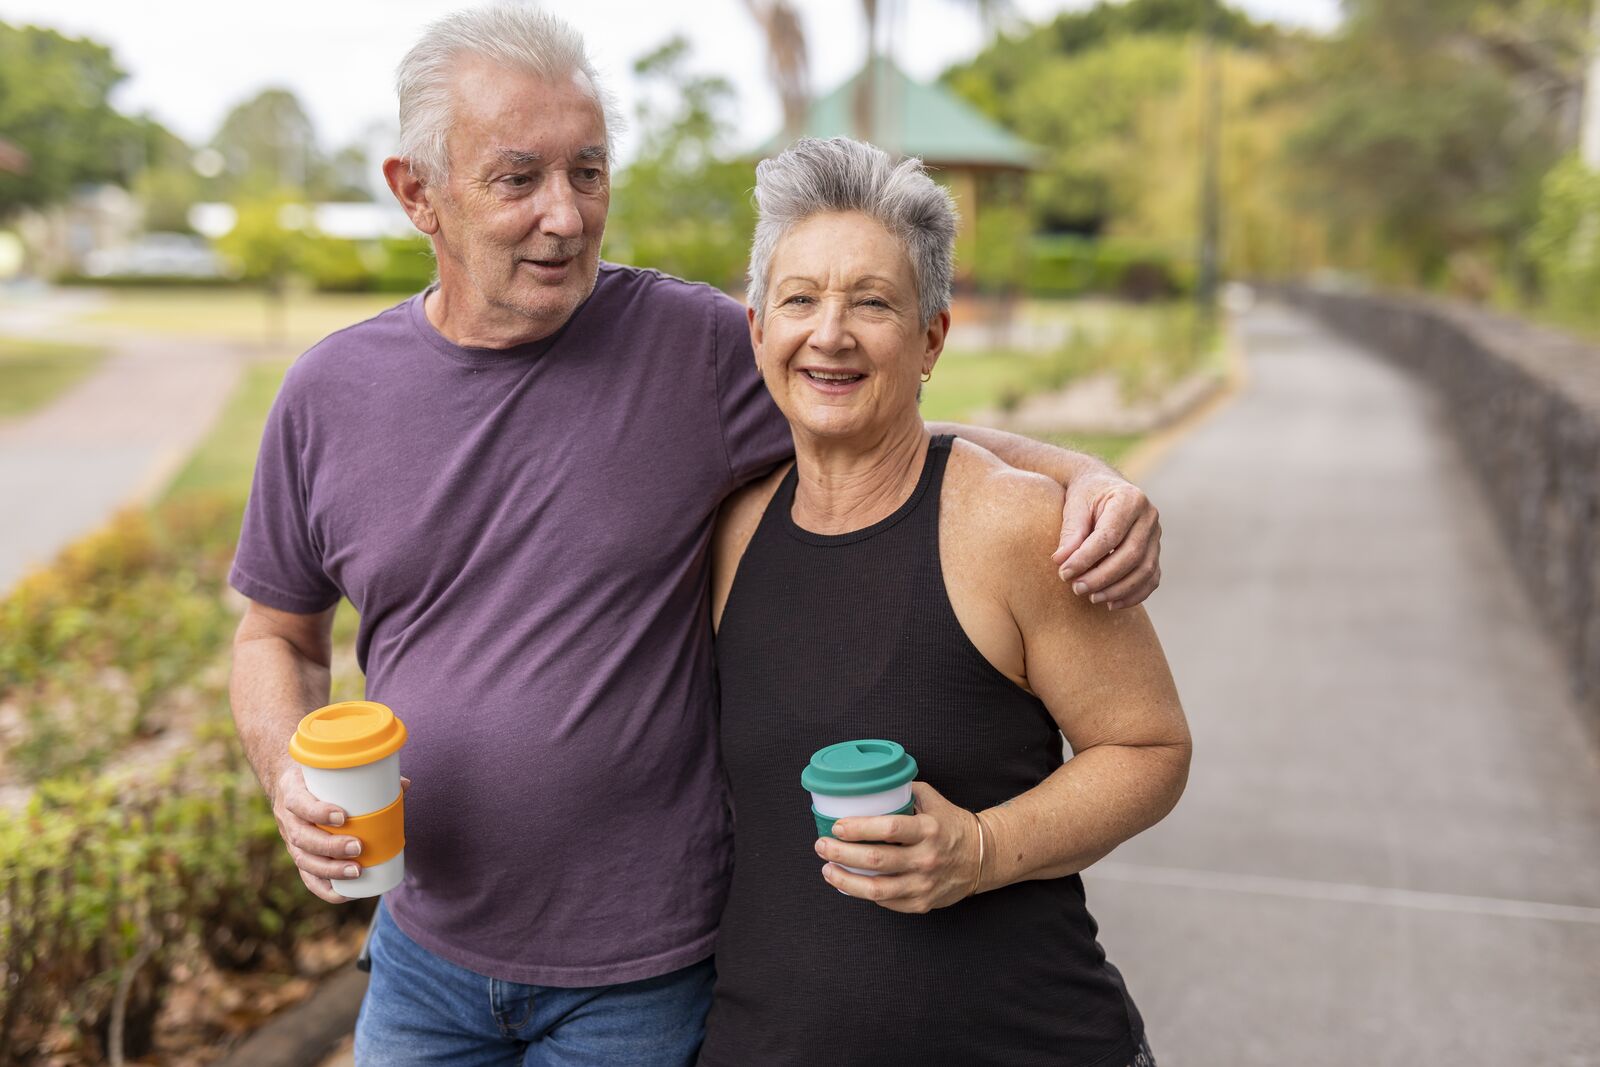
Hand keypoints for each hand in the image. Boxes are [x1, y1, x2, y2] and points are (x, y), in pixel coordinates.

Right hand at [269, 765, 411, 903]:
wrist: (290, 785)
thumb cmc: (318, 778)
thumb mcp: (331, 770)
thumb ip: (366, 776)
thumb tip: (405, 785)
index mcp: (292, 792)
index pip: (298, 803)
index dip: (318, 812)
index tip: (343, 817)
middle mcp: (288, 819)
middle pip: (302, 838)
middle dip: (331, 846)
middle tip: (358, 847)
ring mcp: (290, 840)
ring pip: (304, 860)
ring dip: (330, 870)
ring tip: (357, 871)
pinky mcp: (299, 856)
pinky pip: (307, 878)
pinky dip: (326, 889)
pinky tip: (346, 893)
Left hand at [815, 783, 981, 913]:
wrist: (981, 857)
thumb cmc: (951, 825)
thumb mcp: (932, 800)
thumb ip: (904, 790)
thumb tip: (869, 782)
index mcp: (929, 829)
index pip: (888, 829)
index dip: (858, 828)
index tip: (837, 826)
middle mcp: (927, 858)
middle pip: (876, 860)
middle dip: (841, 853)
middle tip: (822, 846)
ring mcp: (924, 884)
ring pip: (876, 889)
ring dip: (845, 879)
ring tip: (828, 869)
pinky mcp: (921, 903)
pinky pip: (886, 901)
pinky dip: (864, 893)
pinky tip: (850, 883)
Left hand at [1052, 470, 1160, 608]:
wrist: (1104, 486)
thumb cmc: (1086, 495)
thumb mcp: (1074, 506)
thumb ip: (1070, 532)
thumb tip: (1061, 561)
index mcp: (1129, 498)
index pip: (1109, 535)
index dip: (1086, 558)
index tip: (1064, 573)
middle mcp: (1149, 517)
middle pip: (1131, 555)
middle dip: (1102, 577)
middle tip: (1076, 588)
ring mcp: (1156, 535)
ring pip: (1145, 570)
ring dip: (1118, 589)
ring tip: (1092, 598)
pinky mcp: (1155, 551)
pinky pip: (1152, 578)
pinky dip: (1134, 595)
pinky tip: (1112, 604)